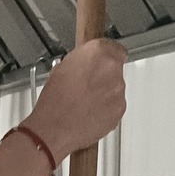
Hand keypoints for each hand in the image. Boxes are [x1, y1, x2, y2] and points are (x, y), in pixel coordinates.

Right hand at [27, 39, 126, 159]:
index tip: (102, 62)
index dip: (106, 57)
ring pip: (115, 88)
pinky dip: (106, 110)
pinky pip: (116, 106)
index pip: (114, 47)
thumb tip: (85, 64)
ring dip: (105, 94)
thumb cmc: (55, 101)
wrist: (54, 128)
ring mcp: (118, 90)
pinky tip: (90, 113)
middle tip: (87, 87)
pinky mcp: (119, 109)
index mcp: (97, 52)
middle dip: (103, 78)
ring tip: (85, 103)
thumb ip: (82, 62)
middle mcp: (112, 68)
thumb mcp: (62, 68)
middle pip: (114, 69)